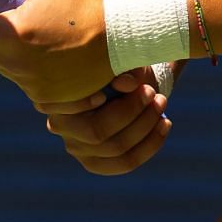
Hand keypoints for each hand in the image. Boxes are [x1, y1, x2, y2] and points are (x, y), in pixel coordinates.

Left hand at [0, 0, 113, 106]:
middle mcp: (17, 64)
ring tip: (46, 34)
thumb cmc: (80, 1)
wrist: (122, 37)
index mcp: (13, 32)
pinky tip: (56, 54)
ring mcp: (31, 85)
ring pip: (3, 65)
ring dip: (14, 50)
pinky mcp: (45, 99)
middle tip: (18, 17)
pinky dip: (33, 67)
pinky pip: (23, 80)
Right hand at [34, 68, 172, 174]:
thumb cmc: (118, 65)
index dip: (89, 101)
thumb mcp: (121, 59)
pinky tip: (165, 124)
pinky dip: (150, 144)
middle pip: (96, 132)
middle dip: (131, 112)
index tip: (124, 86)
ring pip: (115, 149)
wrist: (126, 82)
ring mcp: (76, 148)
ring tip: (162, 103)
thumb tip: (126, 83)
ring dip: (145, 127)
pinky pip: (126, 162)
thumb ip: (122, 68)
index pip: (70, 104)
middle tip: (152, 92)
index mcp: (56, 95)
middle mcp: (59, 125)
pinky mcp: (96, 162)